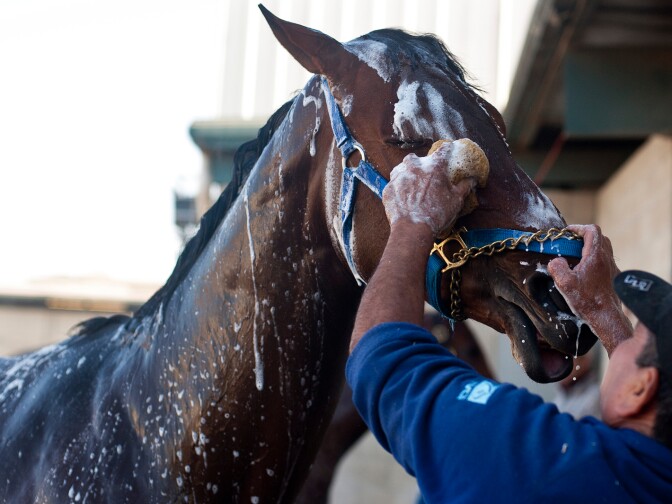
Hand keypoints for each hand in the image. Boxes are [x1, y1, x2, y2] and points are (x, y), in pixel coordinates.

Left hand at [382, 139, 488, 237]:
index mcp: (434, 167)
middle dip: (420, 162)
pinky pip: (393, 184)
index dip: (446, 148)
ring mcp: (399, 177)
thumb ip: (464, 187)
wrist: (412, 228)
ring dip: (406, 172)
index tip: (448, 147)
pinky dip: (398, 188)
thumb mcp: (456, 200)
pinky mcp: (388, 188)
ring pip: (401, 168)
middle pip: (415, 158)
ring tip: (411, 182)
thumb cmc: (437, 214)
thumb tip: (472, 180)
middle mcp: (414, 167)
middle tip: (425, 173)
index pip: (443, 151)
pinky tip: (402, 196)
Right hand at [547, 224, 631, 353]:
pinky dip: (595, 259)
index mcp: (596, 256)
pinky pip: (606, 261)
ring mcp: (613, 268)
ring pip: (604, 249)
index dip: (579, 228)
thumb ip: (557, 267)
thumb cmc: (587, 300)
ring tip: (577, 256)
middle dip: (585, 236)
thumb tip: (555, 261)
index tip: (568, 233)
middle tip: (571, 243)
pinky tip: (585, 272)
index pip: (592, 231)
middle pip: (600, 237)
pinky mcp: (614, 278)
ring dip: (591, 248)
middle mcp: (607, 259)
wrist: (606, 317)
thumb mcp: (565, 283)